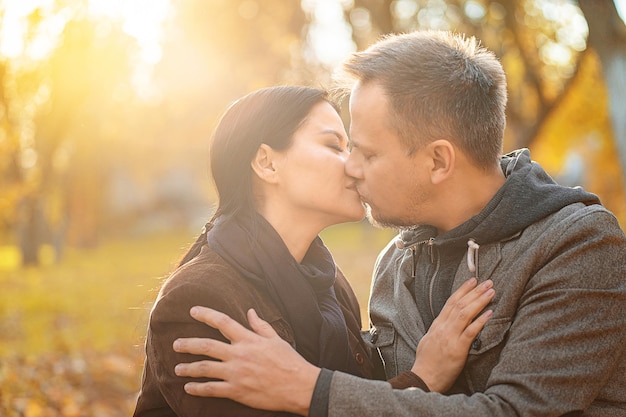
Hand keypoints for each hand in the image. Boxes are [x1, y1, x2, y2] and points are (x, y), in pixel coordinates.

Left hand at [173, 307, 318, 415]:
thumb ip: (260, 325)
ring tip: (177, 368)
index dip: (205, 315)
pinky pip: (212, 389)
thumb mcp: (275, 339)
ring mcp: (236, 373)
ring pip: (204, 368)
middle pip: (206, 346)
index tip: (193, 311)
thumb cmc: (289, 362)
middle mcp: (239, 354)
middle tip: (175, 344)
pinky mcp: (237, 390)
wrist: (299, 386)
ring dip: (188, 368)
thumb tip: (250, 311)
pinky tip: (188, 388)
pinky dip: (197, 388)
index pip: (222, 322)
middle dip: (188, 344)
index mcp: (248, 339)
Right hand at [412, 278, 493, 391]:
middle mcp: (443, 328)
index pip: (450, 302)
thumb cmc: (427, 363)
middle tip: (487, 282)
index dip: (463, 290)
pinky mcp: (457, 349)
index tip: (472, 281)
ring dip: (479, 301)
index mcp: (437, 325)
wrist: (423, 378)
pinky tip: (489, 313)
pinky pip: (470, 332)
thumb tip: (446, 323)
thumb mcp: (429, 341)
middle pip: (460, 304)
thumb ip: (439, 330)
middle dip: (474, 291)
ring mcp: (450, 337)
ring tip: (491, 292)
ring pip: (465, 313)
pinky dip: (480, 321)